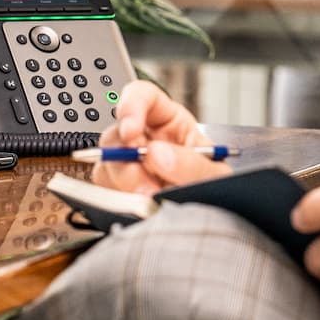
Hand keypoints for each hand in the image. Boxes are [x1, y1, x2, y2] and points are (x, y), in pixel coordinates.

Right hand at [93, 81, 230, 194]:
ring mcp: (129, 166)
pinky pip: (105, 189)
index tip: (130, 130)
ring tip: (151, 198)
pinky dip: (119, 199)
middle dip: (126, 158)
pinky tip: (140, 206)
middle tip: (145, 180)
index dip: (130, 106)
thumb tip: (156, 153)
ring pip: (106, 163)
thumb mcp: (214, 174)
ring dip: (124, 183)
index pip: (141, 96)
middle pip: (116, 133)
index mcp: (169, 123)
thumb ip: (191, 163)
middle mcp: (144, 140)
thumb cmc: (215, 190)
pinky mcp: (119, 191)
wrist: (211, 223)